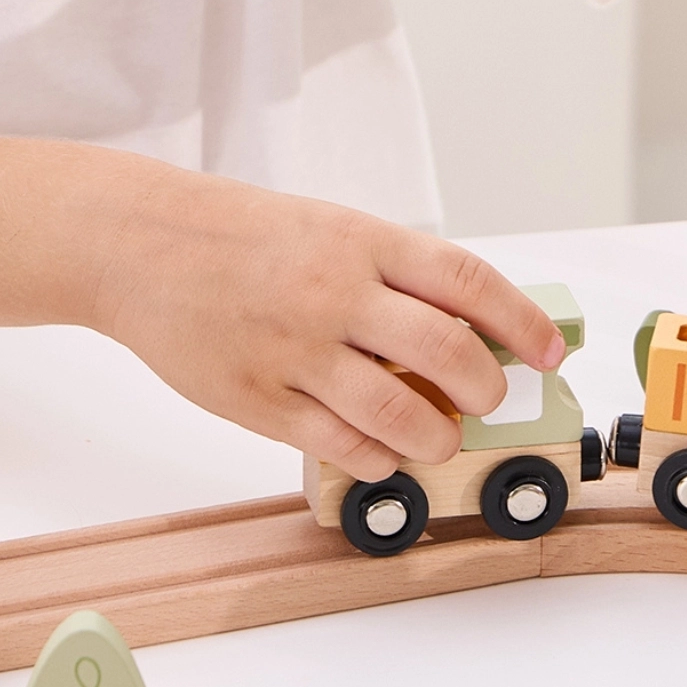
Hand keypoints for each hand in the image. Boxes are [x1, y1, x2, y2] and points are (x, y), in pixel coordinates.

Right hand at [84, 160, 566, 480]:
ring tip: (435, 436)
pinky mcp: (257, 398)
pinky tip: (380, 451)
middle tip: (484, 399)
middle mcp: (334, 294)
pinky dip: (378, 458)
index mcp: (359, 242)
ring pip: (401, 416)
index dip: (522, 324)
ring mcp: (295, 350)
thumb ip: (390, 274)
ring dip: (436, 438)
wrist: (138, 244)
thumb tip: (465, 331)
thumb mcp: (326, 228)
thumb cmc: (236, 236)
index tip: (549, 352)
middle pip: (449, 355)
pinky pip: (342, 445)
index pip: (467, 284)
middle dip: (485, 390)